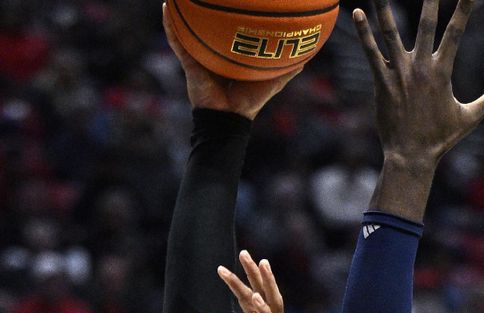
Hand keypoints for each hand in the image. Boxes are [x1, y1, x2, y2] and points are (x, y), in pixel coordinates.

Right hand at [163, 3, 301, 119]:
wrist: (228, 118)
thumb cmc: (249, 102)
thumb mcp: (272, 82)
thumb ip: (287, 70)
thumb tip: (306, 58)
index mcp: (232, 56)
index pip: (230, 33)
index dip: (231, 19)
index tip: (237, 2)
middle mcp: (215, 53)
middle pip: (208, 27)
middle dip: (207, 11)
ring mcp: (200, 57)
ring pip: (188, 29)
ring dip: (183, 12)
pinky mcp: (189, 62)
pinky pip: (177, 41)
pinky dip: (170, 25)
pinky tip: (165, 7)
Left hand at [198, 251, 302, 312]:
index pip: (248, 300)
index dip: (237, 283)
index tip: (222, 268)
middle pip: (263, 294)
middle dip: (254, 274)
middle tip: (245, 252)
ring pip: (272, 303)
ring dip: (265, 283)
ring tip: (259, 263)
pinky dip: (264, 309)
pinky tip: (254, 297)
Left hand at [354, 0, 483, 166]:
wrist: (412, 156)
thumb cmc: (440, 138)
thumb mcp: (470, 117)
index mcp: (443, 71)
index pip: (456, 31)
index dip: (464, 7)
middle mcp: (421, 67)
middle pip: (426, 24)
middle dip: (430, 0)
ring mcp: (399, 73)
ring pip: (391, 32)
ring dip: (384, 7)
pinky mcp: (381, 82)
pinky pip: (371, 53)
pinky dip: (364, 33)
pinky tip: (357, 13)